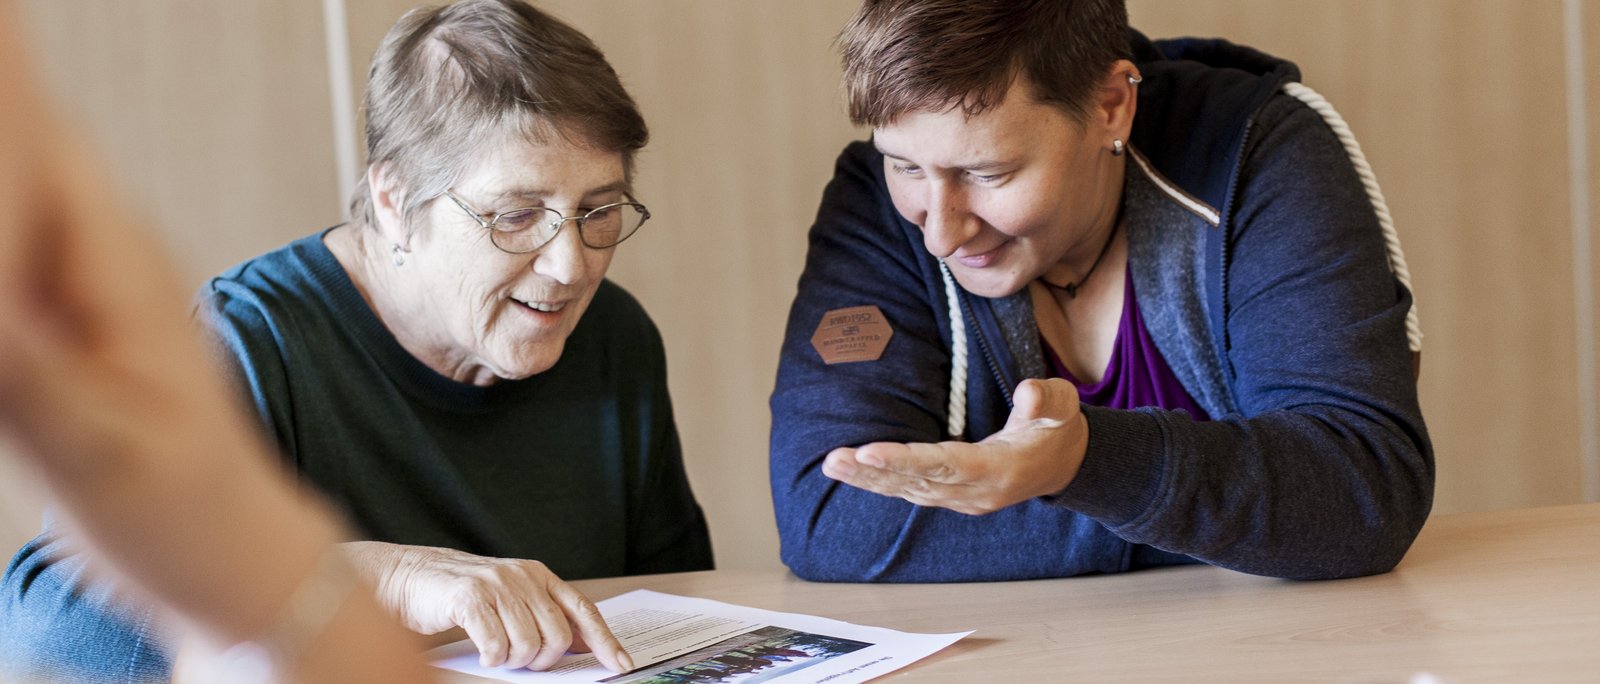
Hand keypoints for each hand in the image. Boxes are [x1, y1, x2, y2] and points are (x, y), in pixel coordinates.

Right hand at [347, 542, 631, 672]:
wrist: (407, 577)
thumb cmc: (462, 594)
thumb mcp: (512, 598)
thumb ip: (546, 615)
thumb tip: (586, 644)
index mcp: (539, 575)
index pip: (583, 610)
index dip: (604, 641)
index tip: (620, 665)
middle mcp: (522, 576)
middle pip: (557, 636)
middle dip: (543, 660)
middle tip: (522, 661)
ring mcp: (497, 585)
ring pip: (528, 645)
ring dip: (513, 661)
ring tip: (497, 653)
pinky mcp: (469, 598)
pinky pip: (496, 645)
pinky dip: (492, 658)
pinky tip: (483, 653)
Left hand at [821, 378, 1088, 514]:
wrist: (1065, 465)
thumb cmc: (1058, 430)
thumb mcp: (1062, 408)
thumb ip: (1047, 400)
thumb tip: (1029, 391)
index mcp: (998, 469)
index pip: (944, 464)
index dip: (905, 460)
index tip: (868, 451)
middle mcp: (975, 492)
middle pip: (916, 482)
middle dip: (873, 472)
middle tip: (833, 460)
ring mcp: (963, 499)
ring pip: (909, 491)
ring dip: (869, 479)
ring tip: (832, 464)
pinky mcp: (954, 497)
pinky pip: (912, 492)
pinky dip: (882, 483)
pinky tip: (855, 471)